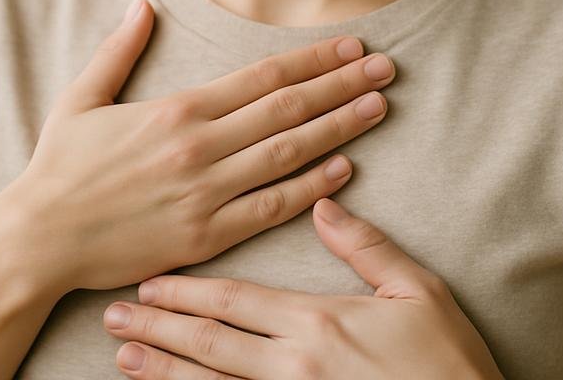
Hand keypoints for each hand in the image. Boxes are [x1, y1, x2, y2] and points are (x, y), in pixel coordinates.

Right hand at [8, 0, 397, 297]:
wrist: (36, 241)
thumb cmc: (59, 168)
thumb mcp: (82, 98)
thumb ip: (118, 48)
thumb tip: (141, 2)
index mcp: (177, 109)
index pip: (263, 76)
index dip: (313, 59)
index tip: (350, 44)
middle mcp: (200, 147)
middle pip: (287, 108)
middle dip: (342, 85)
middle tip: (386, 67)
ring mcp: (206, 194)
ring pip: (288, 154)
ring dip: (340, 128)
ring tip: (379, 107)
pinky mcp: (205, 237)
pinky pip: (270, 210)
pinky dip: (311, 188)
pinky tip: (344, 169)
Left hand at [103, 197, 504, 379]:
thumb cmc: (448, 361)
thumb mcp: (419, 292)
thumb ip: (367, 248)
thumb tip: (324, 200)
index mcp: (319, 322)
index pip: (237, 301)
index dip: (189, 289)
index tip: (149, 277)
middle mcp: (294, 366)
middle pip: (211, 342)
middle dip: (159, 325)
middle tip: (113, 313)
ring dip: (164, 368)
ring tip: (122, 354)